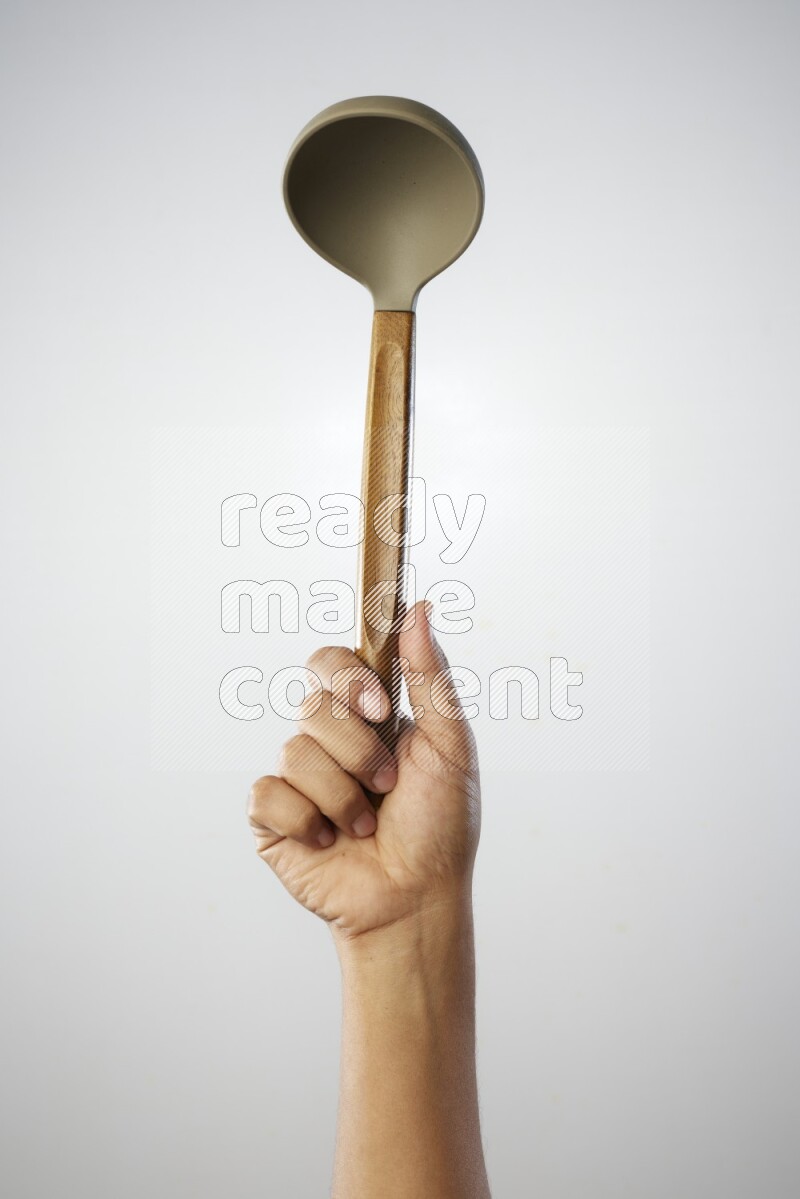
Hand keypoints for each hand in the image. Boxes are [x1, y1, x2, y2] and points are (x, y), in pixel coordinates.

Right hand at [248, 601, 480, 942]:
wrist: (416, 900)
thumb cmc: (441, 826)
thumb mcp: (450, 745)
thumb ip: (430, 676)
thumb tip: (419, 608)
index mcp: (368, 716)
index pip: (332, 663)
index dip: (348, 679)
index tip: (381, 709)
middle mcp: (329, 740)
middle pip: (313, 704)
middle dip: (359, 751)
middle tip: (388, 785)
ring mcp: (298, 778)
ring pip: (296, 752)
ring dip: (344, 796)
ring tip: (367, 826)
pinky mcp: (273, 818)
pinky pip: (270, 794)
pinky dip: (308, 821)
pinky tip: (329, 842)